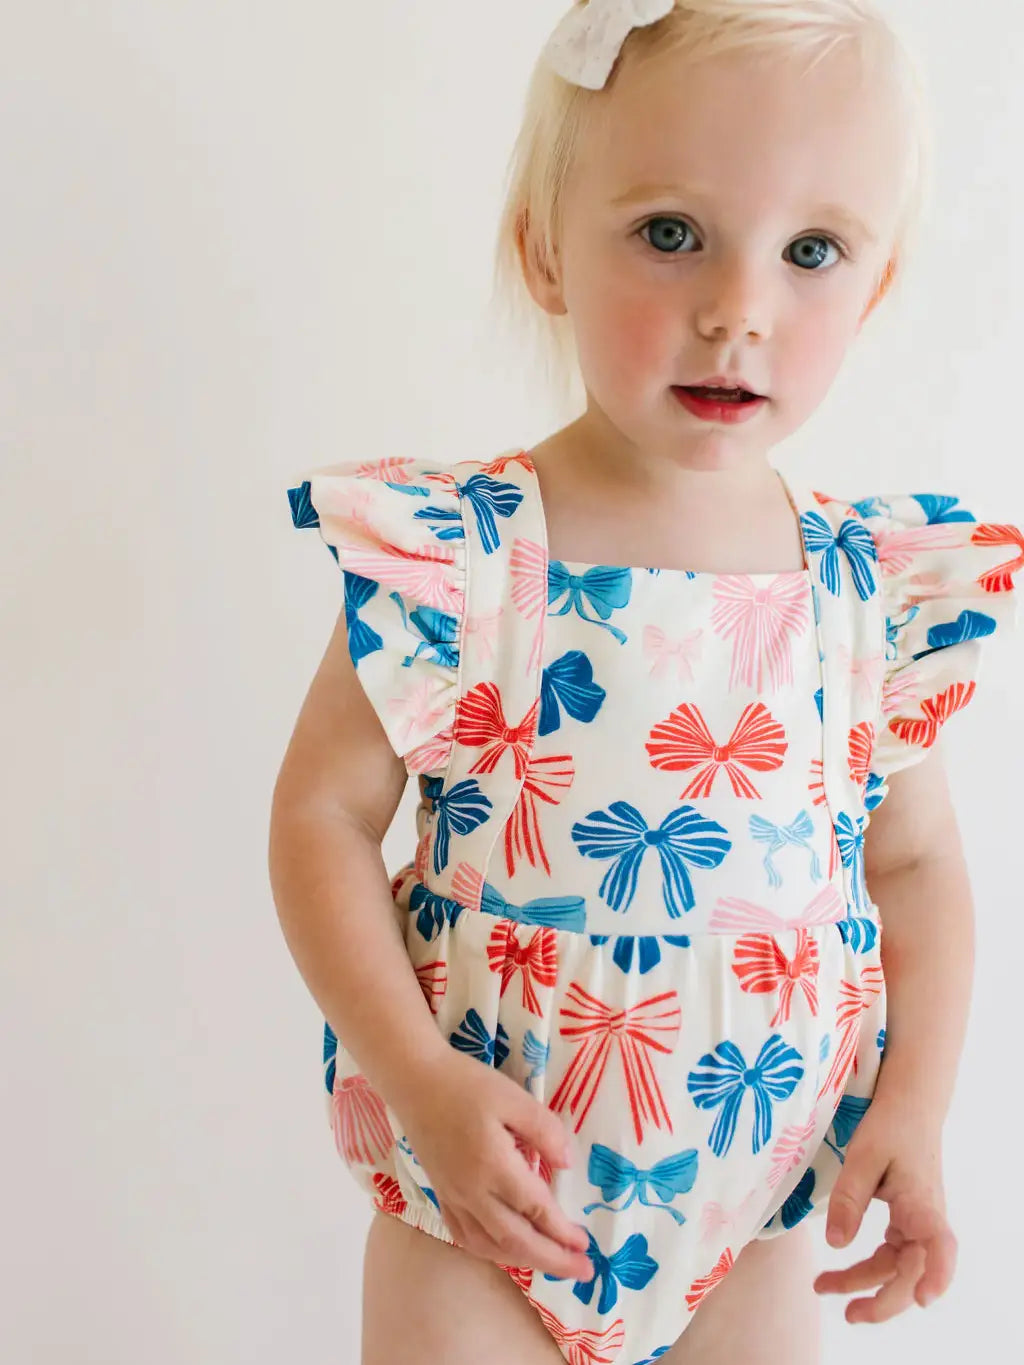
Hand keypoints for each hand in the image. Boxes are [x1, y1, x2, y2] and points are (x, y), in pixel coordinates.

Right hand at [392, 1047, 594, 1281]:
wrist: (414, 1081)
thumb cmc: (466, 1084)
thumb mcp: (513, 1097)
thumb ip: (544, 1130)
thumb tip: (566, 1165)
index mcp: (493, 1166)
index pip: (536, 1209)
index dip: (562, 1231)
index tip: (586, 1244)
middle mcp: (472, 1191)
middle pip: (516, 1239)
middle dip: (552, 1259)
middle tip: (581, 1270)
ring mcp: (453, 1197)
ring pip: (490, 1245)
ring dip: (523, 1260)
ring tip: (550, 1263)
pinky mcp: (441, 1194)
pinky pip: (466, 1237)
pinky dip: (490, 1251)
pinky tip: (504, 1249)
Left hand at [813, 1097, 956, 1323]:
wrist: (909, 1106)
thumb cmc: (889, 1126)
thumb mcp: (862, 1158)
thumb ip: (849, 1200)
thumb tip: (836, 1246)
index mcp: (922, 1206)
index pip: (940, 1247)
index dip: (936, 1276)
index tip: (924, 1300)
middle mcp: (926, 1222)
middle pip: (911, 1273)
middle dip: (881, 1300)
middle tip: (848, 1314)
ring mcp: (918, 1225)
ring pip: (897, 1268)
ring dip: (865, 1283)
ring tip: (824, 1287)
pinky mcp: (907, 1221)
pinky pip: (892, 1255)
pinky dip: (869, 1267)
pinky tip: (846, 1275)